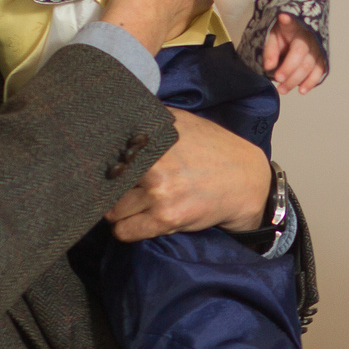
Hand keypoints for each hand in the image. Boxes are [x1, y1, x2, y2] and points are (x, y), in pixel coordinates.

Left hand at [108, 109, 271, 239]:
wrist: (247, 181)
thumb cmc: (214, 150)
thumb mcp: (183, 122)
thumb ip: (151, 119)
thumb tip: (117, 116)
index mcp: (155, 138)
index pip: (107, 156)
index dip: (102, 166)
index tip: (103, 171)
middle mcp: (155, 164)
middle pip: (106, 186)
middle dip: (112, 190)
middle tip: (122, 191)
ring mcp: (160, 193)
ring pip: (113, 212)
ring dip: (119, 212)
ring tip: (134, 206)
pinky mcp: (167, 218)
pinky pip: (126, 232)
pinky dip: (127, 229)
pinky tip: (138, 221)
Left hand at [261, 14, 326, 94]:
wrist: (295, 32)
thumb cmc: (282, 34)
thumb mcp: (272, 36)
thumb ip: (270, 50)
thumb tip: (269, 67)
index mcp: (294, 26)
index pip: (291, 26)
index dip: (288, 22)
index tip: (283, 17)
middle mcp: (309, 36)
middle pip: (301, 55)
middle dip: (289, 71)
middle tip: (277, 81)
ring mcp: (318, 47)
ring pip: (310, 66)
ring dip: (296, 80)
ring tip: (282, 89)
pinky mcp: (322, 57)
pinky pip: (320, 71)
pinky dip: (311, 82)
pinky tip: (302, 90)